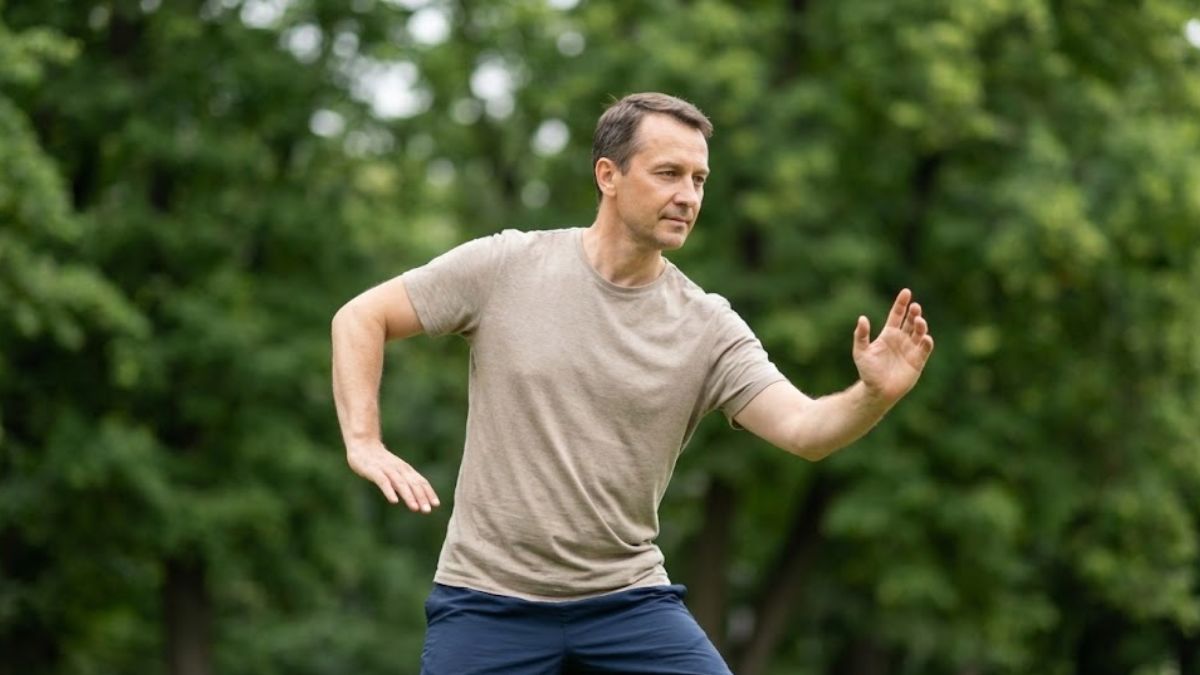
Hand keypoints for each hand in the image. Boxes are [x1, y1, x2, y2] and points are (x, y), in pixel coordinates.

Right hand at [346, 441, 440, 512]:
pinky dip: (389, 491)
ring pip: (400, 483)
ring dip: (408, 496)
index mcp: (405, 469)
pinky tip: (394, 501)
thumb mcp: (396, 469)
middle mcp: (399, 469)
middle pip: (412, 483)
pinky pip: (383, 482)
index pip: (420, 481)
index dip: (428, 492)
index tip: (436, 504)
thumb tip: (417, 496)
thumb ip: (405, 481)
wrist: (363, 444)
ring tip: (415, 508)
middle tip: (427, 511)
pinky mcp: (374, 471)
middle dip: (421, 497)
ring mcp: (386, 469)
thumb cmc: (380, 460)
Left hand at [852, 288, 934, 403]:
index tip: (906, 292)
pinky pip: (925, 349)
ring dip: (921, 325)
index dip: (902, 304)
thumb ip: (861, 335)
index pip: (897, 315)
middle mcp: (902, 339)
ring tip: (919, 321)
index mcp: (889, 334)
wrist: (877, 390)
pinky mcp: (918, 360)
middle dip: (914, 313)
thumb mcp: (860, 352)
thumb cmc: (868, 371)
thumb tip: (862, 318)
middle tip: (915, 307)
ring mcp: (911, 349)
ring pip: (919, 332)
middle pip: (911, 321)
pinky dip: (926, 342)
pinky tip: (925, 337)